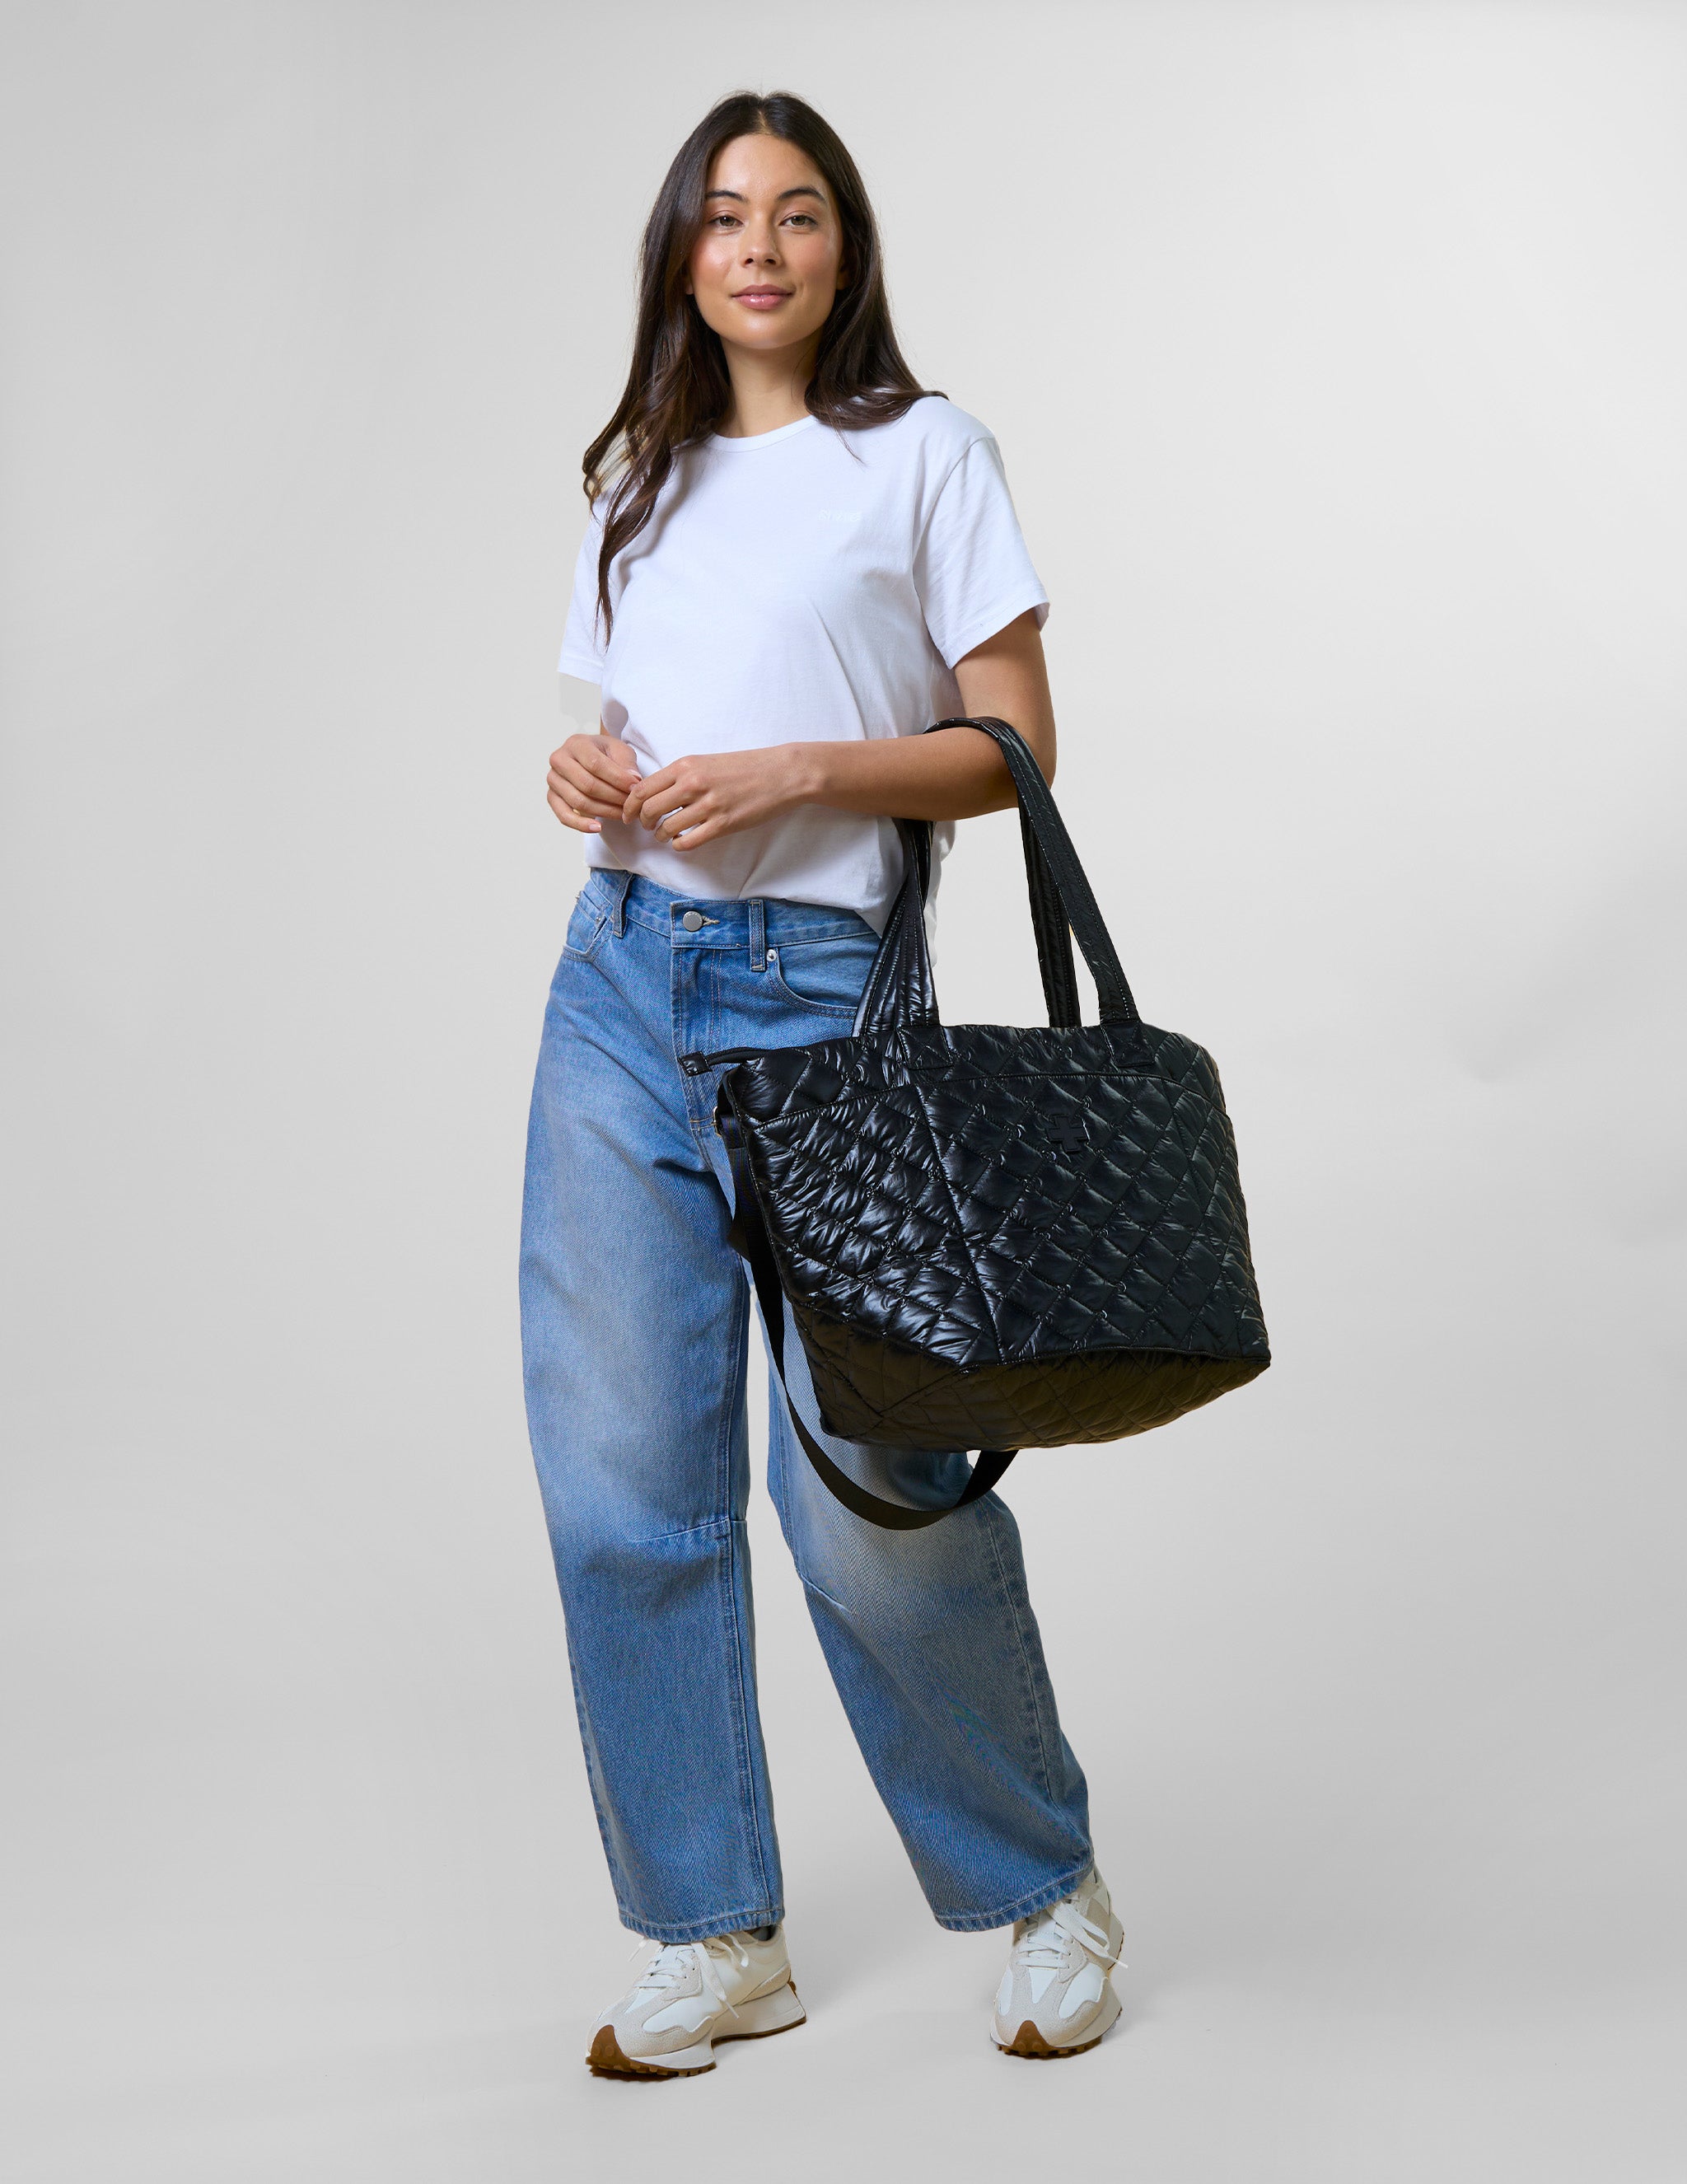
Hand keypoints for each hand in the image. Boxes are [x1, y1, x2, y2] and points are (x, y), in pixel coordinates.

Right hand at [547, 729, 641, 833]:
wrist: (590, 758)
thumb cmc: (605, 754)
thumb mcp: (620, 750)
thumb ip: (627, 763)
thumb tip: (633, 780)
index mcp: (576, 744)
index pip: (595, 764)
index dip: (617, 778)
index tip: (635, 788)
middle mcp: (559, 760)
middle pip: (587, 785)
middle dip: (613, 797)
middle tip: (630, 804)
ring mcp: (553, 779)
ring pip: (578, 801)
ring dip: (604, 811)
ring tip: (622, 814)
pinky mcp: (552, 797)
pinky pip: (564, 815)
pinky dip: (581, 825)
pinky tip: (598, 827)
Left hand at [621, 745, 810, 851]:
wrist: (781, 773)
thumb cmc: (745, 766)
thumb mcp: (706, 762)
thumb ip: (680, 776)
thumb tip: (655, 793)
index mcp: (685, 766)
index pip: (642, 789)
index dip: (629, 806)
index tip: (629, 815)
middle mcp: (692, 784)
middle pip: (649, 810)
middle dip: (643, 823)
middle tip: (648, 827)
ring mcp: (708, 805)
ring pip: (667, 829)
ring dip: (662, 836)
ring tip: (666, 836)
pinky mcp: (723, 824)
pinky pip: (689, 842)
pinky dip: (680, 846)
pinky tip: (683, 842)